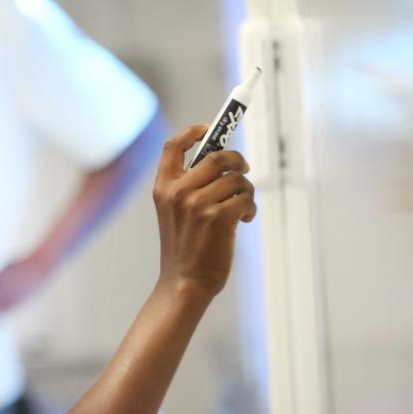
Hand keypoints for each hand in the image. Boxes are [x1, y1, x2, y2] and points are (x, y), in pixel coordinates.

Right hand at [152, 125, 256, 300]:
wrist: (184, 283)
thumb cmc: (184, 248)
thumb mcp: (174, 212)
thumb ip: (188, 187)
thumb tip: (222, 160)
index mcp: (162, 188)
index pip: (173, 146)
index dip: (193, 131)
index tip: (210, 129)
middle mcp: (177, 192)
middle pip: (216, 156)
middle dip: (237, 160)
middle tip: (243, 169)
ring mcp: (196, 205)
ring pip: (236, 179)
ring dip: (246, 190)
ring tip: (242, 207)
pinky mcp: (217, 219)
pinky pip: (245, 197)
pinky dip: (250, 207)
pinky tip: (245, 219)